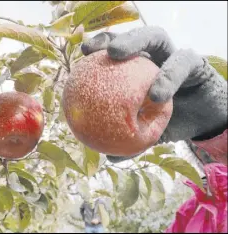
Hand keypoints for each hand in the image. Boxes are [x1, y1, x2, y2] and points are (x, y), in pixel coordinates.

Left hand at [81, 26, 226, 162]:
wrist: (203, 123)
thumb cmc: (171, 123)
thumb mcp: (148, 132)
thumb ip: (130, 140)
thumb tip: (108, 158)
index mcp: (137, 69)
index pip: (114, 50)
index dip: (98, 47)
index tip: (83, 54)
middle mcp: (153, 57)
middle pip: (129, 37)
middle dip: (113, 38)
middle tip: (101, 51)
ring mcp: (173, 56)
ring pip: (154, 37)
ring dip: (136, 42)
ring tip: (118, 54)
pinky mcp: (195, 63)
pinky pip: (181, 64)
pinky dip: (168, 77)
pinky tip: (156, 95)